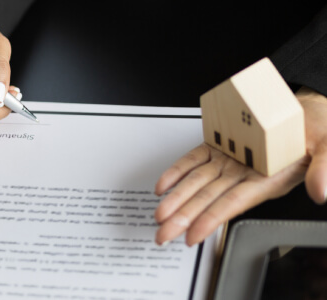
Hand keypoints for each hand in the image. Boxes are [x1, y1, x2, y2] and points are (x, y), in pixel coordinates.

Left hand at [153, 87, 326, 245]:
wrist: (307, 112)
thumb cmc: (316, 131)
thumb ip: (323, 170)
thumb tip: (320, 193)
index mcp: (266, 179)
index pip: (232, 204)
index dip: (211, 219)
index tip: (193, 235)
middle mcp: (243, 174)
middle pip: (208, 199)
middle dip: (184, 218)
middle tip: (163, 234)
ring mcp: (229, 161)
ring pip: (197, 182)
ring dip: (176, 199)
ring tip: (159, 215)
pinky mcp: (219, 147)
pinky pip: (193, 160)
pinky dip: (176, 172)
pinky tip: (163, 186)